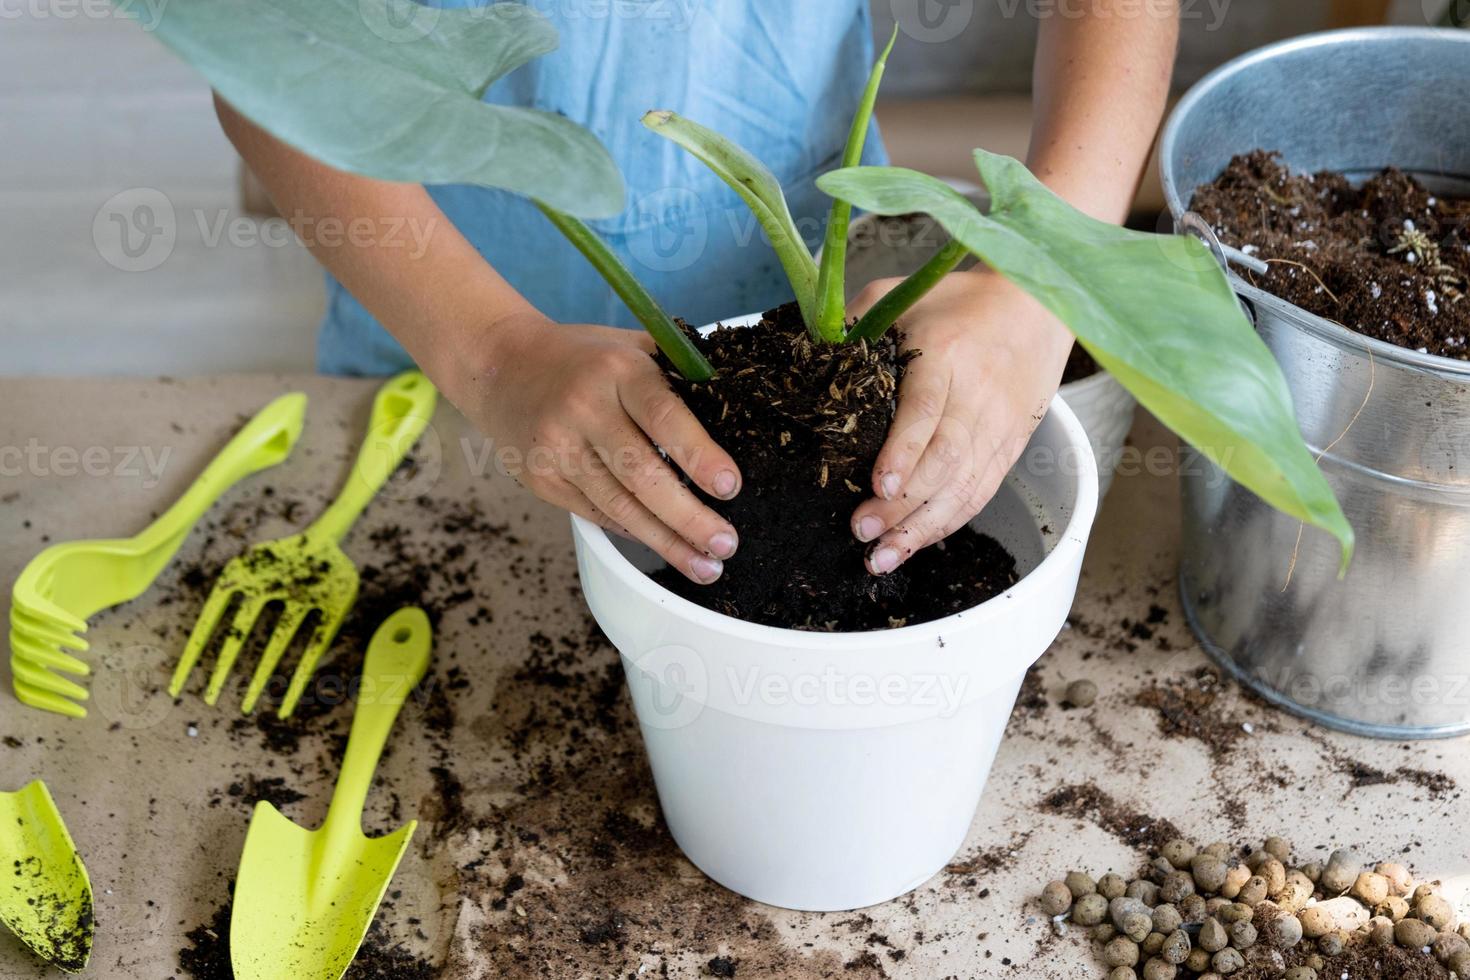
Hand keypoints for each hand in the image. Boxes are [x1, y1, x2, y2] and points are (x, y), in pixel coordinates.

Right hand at [448, 312, 741, 583]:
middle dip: (689, 517)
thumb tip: (740, 415)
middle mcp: (584, 409)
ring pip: (619, 506)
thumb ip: (678, 372)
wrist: (500, 366)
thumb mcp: (631, 345)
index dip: (699, 455)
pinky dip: (635, 533)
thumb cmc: (583, 357)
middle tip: (726, 545)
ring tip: (706, 566)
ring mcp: (557, 448)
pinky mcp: (542, 479)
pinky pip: (597, 514)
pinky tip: (665, 547)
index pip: (664, 416)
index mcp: (617, 370)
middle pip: (642, 474)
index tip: (730, 488)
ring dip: (666, 542)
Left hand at [847, 271, 1073, 574]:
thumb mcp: (898, 295)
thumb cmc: (955, 302)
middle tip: (861, 531)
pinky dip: (946, 525)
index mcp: (946, 355)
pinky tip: (912, 546)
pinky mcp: (1007, 449)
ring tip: (880, 557)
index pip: (926, 410)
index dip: (904, 452)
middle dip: (903, 504)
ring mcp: (996, 428)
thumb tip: (802, 357)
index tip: (877, 485)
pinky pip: (978, 494)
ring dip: (921, 528)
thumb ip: (853, 324)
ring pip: (963, 488)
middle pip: (944, 460)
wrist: (1035, 307)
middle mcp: (976, 397)